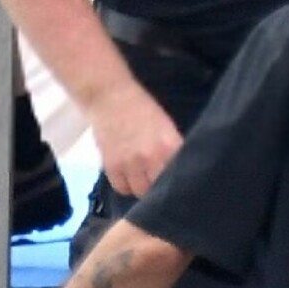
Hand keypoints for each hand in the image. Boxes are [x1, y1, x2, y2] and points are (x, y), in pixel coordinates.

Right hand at [91, 80, 183, 196]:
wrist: (109, 96)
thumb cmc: (140, 106)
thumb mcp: (165, 126)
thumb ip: (172, 149)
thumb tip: (178, 169)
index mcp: (170, 145)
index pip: (179, 176)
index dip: (177, 181)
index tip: (175, 181)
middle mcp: (152, 157)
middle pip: (160, 188)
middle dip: (159, 185)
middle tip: (156, 178)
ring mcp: (131, 163)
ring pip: (141, 192)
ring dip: (141, 186)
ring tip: (140, 176)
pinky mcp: (112, 165)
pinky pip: (121, 188)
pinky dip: (124, 184)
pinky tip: (126, 174)